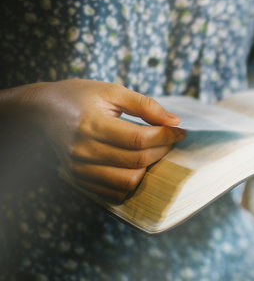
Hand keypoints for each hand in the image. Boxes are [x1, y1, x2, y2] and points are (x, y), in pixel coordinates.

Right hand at [28, 79, 184, 201]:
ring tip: (154, 152)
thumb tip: (174, 121)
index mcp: (91, 124)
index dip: (165, 136)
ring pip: (127, 182)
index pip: (138, 139)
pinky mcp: (77, 179)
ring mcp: (78, 168)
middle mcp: (83, 150)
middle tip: (170, 139)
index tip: (180, 130)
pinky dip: (131, 182)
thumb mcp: (111, 91)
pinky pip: (112, 192)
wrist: (42, 110)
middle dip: (162, 150)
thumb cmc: (80, 96)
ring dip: (149, 169)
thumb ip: (145, 105)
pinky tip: (138, 166)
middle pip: (136, 161)